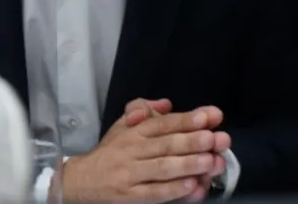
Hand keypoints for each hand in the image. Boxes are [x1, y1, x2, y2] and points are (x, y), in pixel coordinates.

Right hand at [60, 105, 230, 202]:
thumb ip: (143, 112)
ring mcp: (130, 174)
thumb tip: (166, 103)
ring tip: (210, 161)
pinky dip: (173, 189)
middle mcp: (131, 150)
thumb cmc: (109, 152)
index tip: (209, 116)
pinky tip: (191, 185)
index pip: (162, 123)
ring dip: (188, 164)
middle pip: (165, 144)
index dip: (186, 119)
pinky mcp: (129, 196)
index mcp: (133, 131)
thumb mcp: (122, 126)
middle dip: (193, 141)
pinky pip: (153, 192)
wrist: (81, 179)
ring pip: (162, 168)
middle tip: (216, 138)